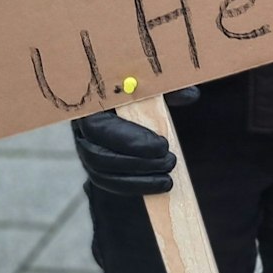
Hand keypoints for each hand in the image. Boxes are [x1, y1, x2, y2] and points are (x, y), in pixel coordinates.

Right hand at [71, 86, 200, 196]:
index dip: (130, 140)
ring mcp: (87, 150)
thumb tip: (189, 95)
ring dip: (137, 180)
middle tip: (170, 161)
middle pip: (98, 156)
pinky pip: (108, 182)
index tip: (163, 145)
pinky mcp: (97, 166)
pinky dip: (133, 187)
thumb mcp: (153, 86)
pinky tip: (158, 186)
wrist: (128, 99)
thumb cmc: (139, 89)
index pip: (100, 128)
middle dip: (137, 163)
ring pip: (101, 174)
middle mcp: (83, 130)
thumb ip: (168, 88)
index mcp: (91, 106)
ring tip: (168, 179)